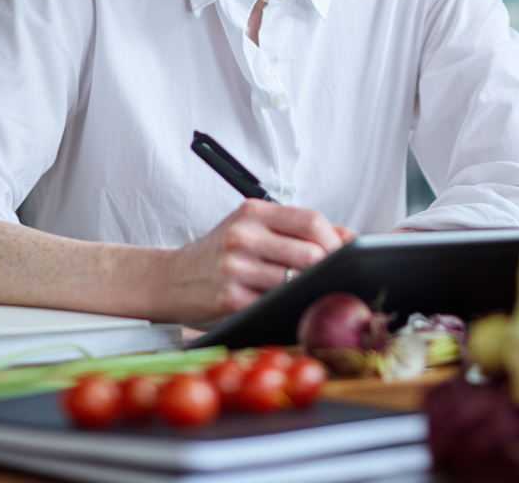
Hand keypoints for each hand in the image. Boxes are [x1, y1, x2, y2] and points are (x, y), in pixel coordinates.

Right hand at [162, 201, 355, 324]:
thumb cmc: (219, 252)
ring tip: (307, 289)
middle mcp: (243, 236)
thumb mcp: (253, 228)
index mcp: (253, 212)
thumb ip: (297, 229)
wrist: (169, 278)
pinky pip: (273, 304)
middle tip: (331, 275)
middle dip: (328, 267)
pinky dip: (284, 305)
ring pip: (295, 281)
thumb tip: (349, 237)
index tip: (342, 252)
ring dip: (308, 288)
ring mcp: (235, 268)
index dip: (335, 238)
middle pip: (309, 252)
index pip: (310, 220)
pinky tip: (282, 303)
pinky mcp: (229, 299)